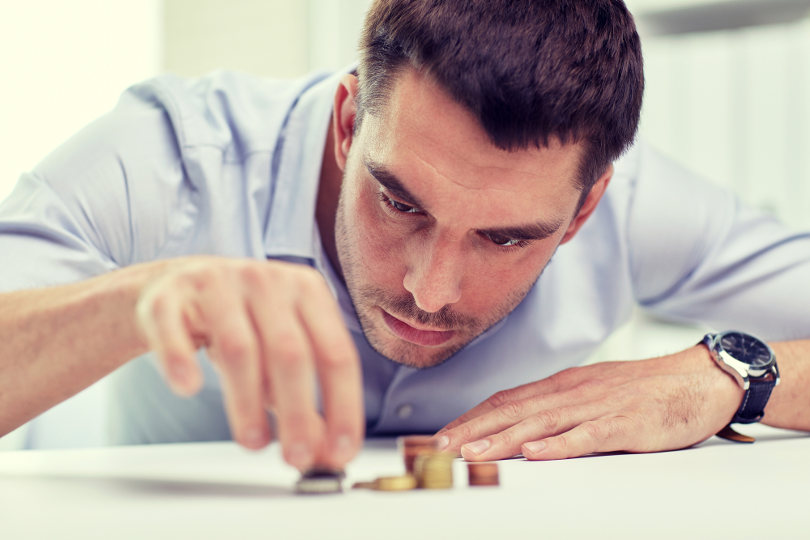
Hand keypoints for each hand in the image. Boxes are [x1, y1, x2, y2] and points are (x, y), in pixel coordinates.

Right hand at [135, 256, 362, 470]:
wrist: (175, 285)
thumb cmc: (242, 323)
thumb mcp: (280, 351)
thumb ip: (305, 397)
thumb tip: (325, 451)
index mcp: (307, 290)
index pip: (337, 353)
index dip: (343, 407)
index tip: (340, 452)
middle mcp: (266, 280)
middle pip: (290, 353)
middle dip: (297, 412)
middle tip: (296, 458)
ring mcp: (217, 283)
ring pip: (239, 348)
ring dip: (247, 403)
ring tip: (253, 443)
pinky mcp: (169, 295)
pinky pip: (174, 330)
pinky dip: (180, 361)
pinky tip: (189, 388)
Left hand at [435, 346, 742, 460]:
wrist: (697, 379)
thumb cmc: (644, 391)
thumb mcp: (593, 392)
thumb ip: (559, 407)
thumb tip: (522, 425)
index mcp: (563, 385)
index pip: (508, 400)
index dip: (474, 417)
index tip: (447, 434)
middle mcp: (573, 391)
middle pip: (515, 410)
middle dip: (475, 429)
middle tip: (443, 446)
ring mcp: (598, 406)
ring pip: (542, 422)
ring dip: (503, 439)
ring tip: (474, 453)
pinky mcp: (625, 423)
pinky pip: (587, 435)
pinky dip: (559, 445)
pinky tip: (535, 453)